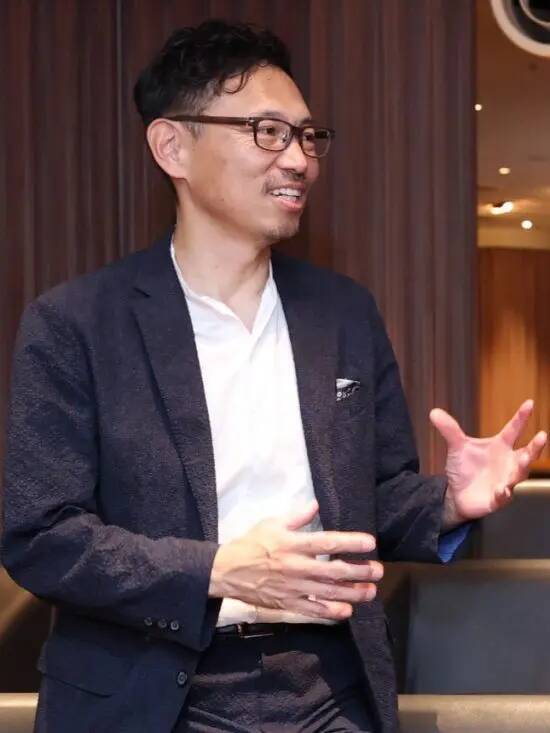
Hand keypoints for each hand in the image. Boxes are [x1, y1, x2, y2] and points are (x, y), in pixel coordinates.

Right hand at [208, 501, 382, 620]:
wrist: (227, 570)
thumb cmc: (252, 543)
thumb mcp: (272, 523)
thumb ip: (297, 516)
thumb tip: (316, 505)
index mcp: (293, 544)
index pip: (327, 542)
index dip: (350, 543)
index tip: (370, 543)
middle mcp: (297, 566)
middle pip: (334, 570)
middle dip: (359, 571)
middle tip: (378, 570)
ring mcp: (293, 587)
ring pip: (328, 592)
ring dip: (352, 592)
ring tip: (371, 591)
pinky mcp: (288, 603)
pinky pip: (313, 610)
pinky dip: (331, 612)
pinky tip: (347, 611)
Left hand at [430, 399, 546, 528]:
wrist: (456, 494)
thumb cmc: (464, 468)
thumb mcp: (457, 447)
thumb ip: (450, 430)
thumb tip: (433, 412)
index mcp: (500, 446)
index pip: (513, 430)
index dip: (521, 417)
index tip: (530, 403)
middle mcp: (508, 463)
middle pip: (527, 454)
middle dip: (536, 446)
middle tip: (542, 436)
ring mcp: (506, 481)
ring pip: (519, 474)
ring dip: (522, 467)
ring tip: (524, 458)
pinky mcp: (497, 498)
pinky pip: (503, 496)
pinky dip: (503, 492)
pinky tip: (502, 489)